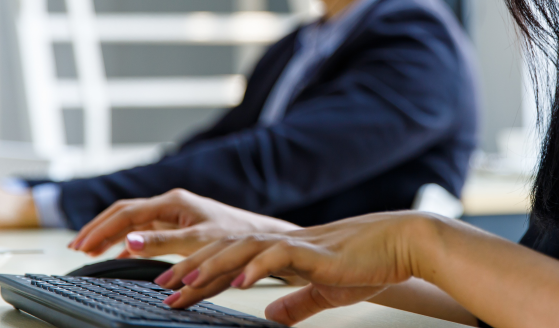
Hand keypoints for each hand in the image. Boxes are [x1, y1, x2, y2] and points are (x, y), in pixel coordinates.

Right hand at [69, 188, 298, 257]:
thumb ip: (161, 242)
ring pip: (132, 222)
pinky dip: (128, 244)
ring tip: (89, 250)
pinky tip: (119, 256)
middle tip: (76, 247)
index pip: (125, 213)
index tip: (80, 245)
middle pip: (124, 213)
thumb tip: (127, 241)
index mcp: (172, 202)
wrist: (262, 238)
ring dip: (110, 235)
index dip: (100, 229)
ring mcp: (175, 214)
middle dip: (98, 228)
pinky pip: (145, 232)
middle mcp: (171, 204)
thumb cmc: (236, 237)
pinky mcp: (181, 226)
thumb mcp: (197, 242)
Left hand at [158, 211, 440, 325]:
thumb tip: (273, 315)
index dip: (197, 277)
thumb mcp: (324, 289)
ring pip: (240, 249)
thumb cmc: (369, 264)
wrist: (401, 243)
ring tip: (183, 282)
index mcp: (279, 252)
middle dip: (187, 267)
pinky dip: (256, 267)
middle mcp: (280, 243)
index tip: (169, 293)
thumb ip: (296, 303)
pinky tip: (239, 282)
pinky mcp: (313, 250)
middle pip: (223, 250)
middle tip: (157, 286)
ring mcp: (294, 243)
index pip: (228, 263)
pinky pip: (278, 256)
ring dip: (208, 266)